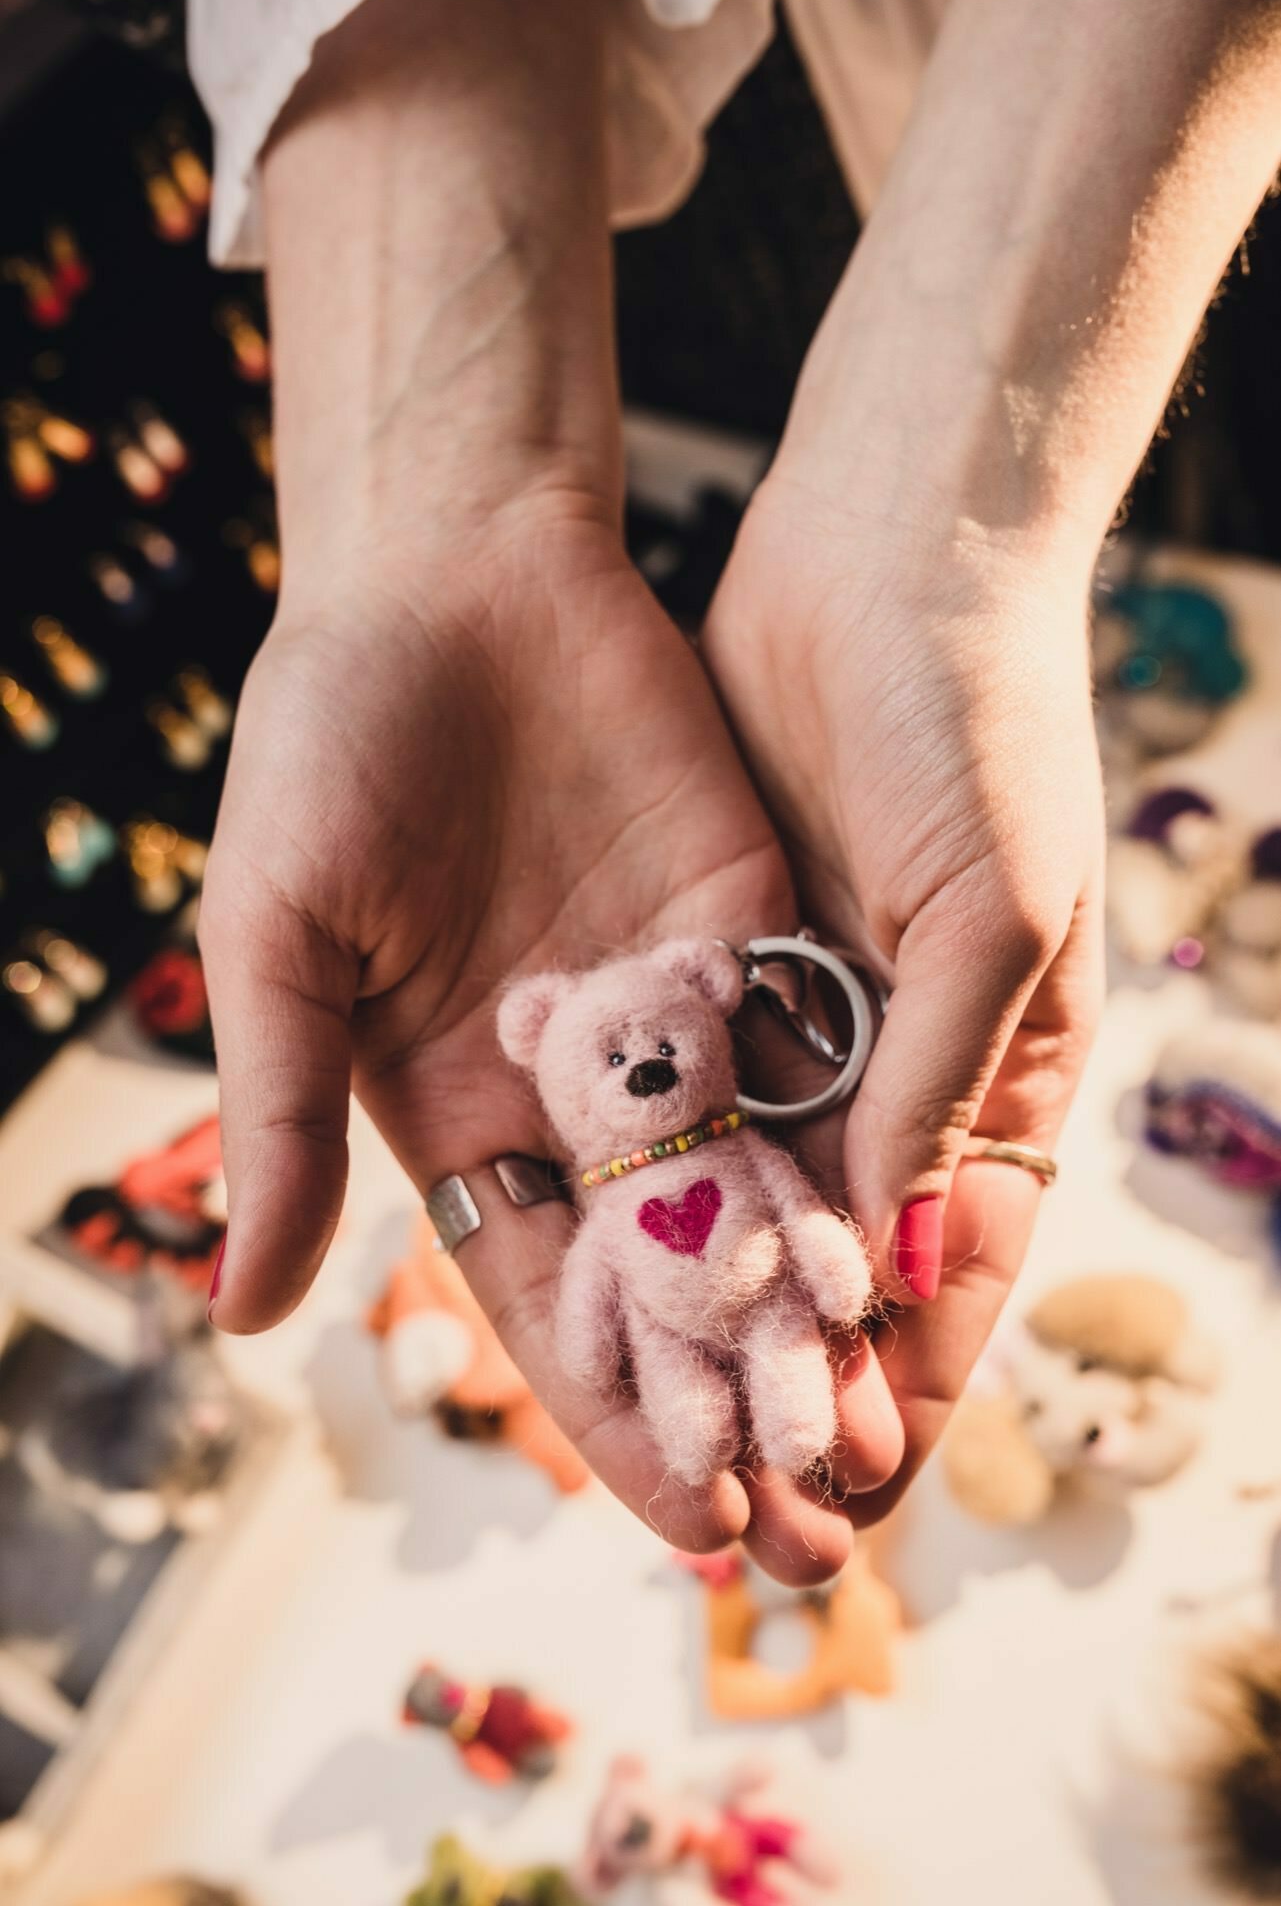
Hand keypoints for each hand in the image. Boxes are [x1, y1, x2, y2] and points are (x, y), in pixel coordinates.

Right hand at [200, 504, 900, 1579]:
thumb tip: (239, 1315)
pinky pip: (810, 1054)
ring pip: (753, 1183)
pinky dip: (858, 1150)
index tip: (683, 1513)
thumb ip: (275, 1118)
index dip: (608, 1406)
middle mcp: (571, 1085)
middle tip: (813, 1520)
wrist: (450, 570)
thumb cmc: (326, 746)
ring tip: (880, 1424)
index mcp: (451, 1109)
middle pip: (664, 1269)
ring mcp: (670, 1010)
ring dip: (811, 1305)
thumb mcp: (280, 941)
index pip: (544, 1294)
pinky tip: (910, 1245)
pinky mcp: (751, 926)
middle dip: (731, 1390)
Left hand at [703, 471, 1105, 1522]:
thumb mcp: (991, 914)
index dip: (908, 1391)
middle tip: (731, 1525)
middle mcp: (892, 1072)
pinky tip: (595, 1283)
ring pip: (739, 1209)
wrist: (881, 563)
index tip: (851, 1504)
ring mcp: (793, 1025)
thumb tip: (897, 1261)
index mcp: (997, 1076)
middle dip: (787, 1392)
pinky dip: (640, 1198)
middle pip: (835, 1273)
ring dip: (702, 1324)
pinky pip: (665, 1108)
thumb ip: (940, 1087)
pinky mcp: (702, 968)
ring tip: (653, 1436)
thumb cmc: (983, 729)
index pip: (955, 1277)